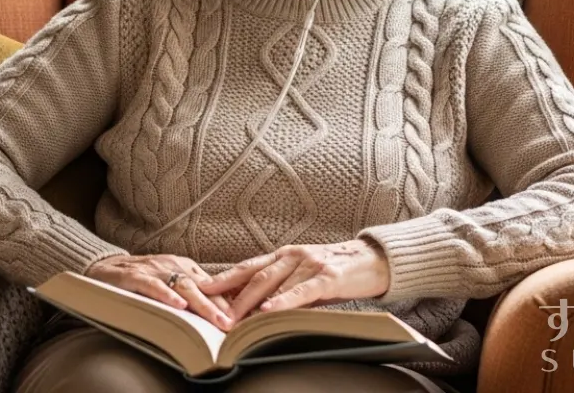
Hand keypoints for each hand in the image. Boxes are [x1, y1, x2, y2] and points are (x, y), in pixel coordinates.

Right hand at [85, 254, 234, 330]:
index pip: (211, 286)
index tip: (243, 320)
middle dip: (220, 307)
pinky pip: (152, 285)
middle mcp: (172, 265)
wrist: (102, 267)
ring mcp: (153, 269)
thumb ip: (189, 296)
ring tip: (216, 321)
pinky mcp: (133, 276)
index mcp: (184, 267)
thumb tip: (219, 316)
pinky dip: (166, 295)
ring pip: (182, 286)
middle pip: (202, 287)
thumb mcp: (168, 284)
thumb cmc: (140, 280)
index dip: (227, 303)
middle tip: (234, 325)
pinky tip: (178, 305)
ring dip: (201, 304)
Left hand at [198, 239, 389, 319]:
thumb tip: (254, 309)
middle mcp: (292, 255)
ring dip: (250, 303)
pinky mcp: (328, 276)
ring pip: (273, 284)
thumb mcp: (304, 276)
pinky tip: (268, 311)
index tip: (199, 289)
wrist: (373, 260)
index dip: (222, 278)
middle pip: (254, 276)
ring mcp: (309, 264)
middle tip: (209, 311)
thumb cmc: (335, 272)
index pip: (247, 267)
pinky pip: (301, 291)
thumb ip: (282, 287)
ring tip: (232, 319)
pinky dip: (283, 301)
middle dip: (230, 295)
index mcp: (283, 255)